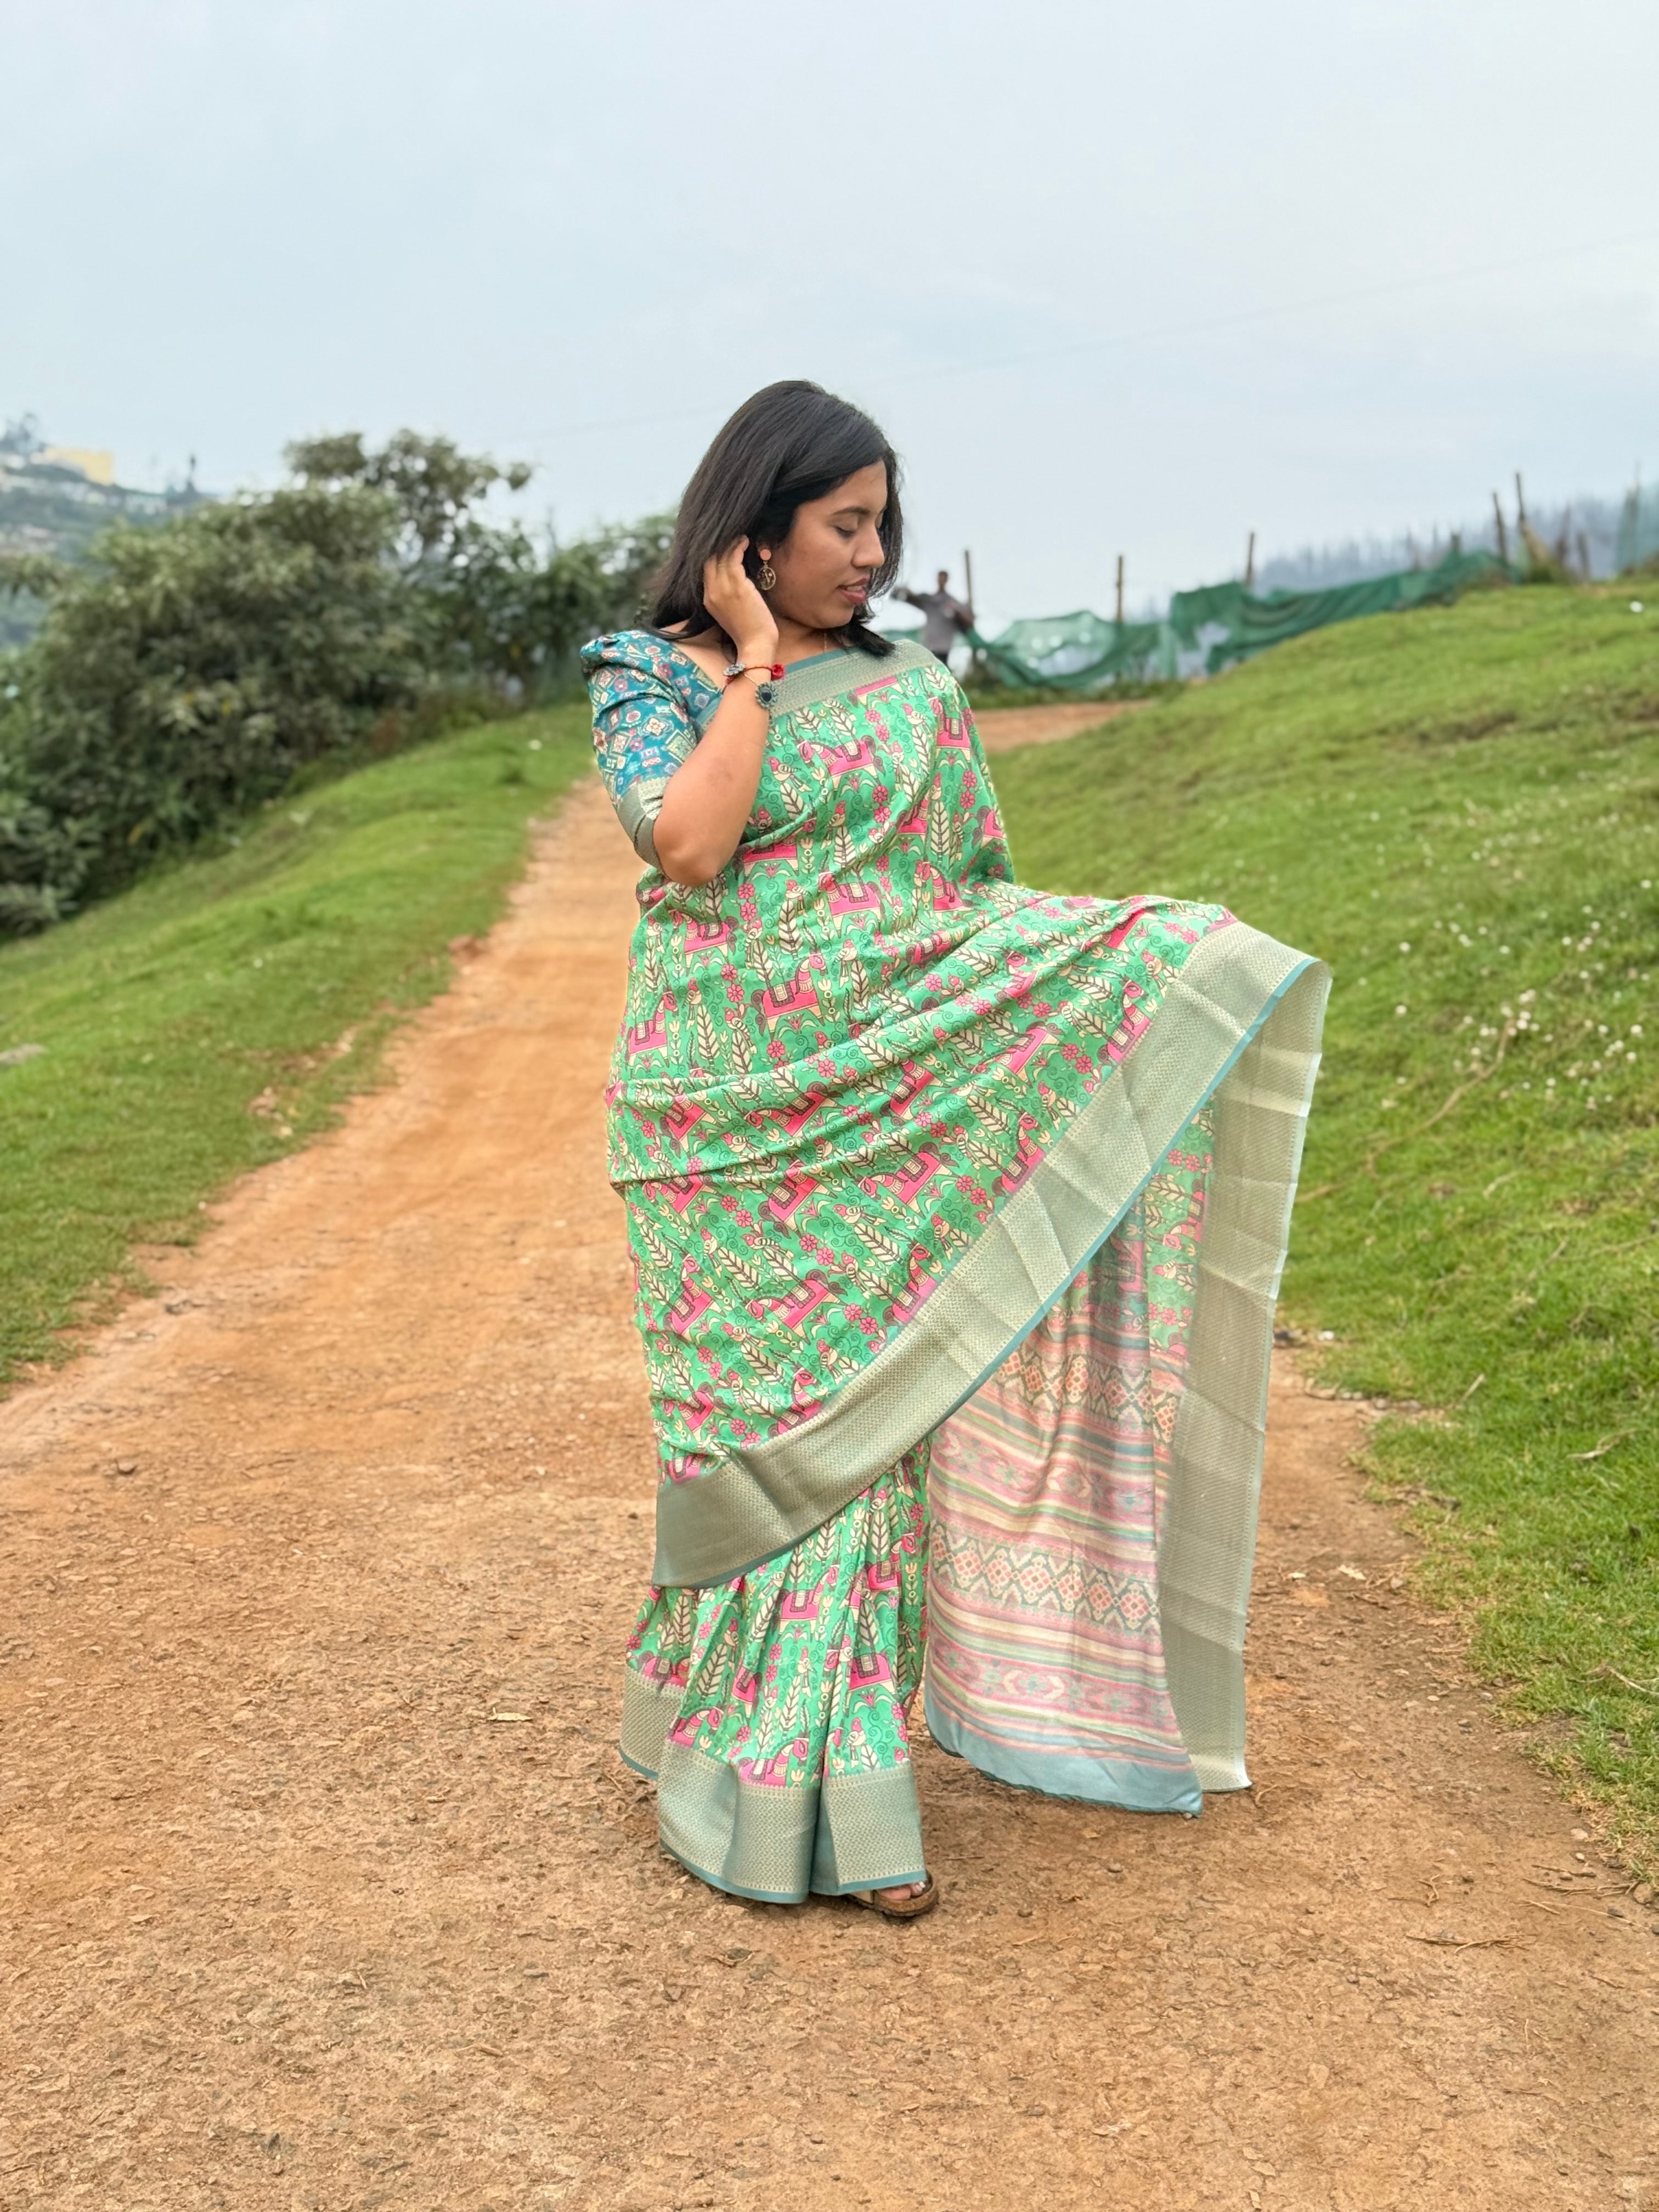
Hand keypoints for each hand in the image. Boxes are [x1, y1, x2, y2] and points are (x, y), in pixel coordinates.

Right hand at [702, 537, 777, 661]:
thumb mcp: (733, 611)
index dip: (713, 554)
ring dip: (730, 542)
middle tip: (731, 534)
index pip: (705, 569)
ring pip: (720, 556)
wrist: (755, 646)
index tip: (724, 544)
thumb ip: (729, 594)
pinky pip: (733, 558)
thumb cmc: (750, 630)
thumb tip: (738, 576)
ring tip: (740, 536)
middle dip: (719, 544)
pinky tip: (745, 541)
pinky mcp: (736, 586)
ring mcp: (722, 589)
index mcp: (708, 599)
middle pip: (708, 559)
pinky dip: (738, 546)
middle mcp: (711, 592)